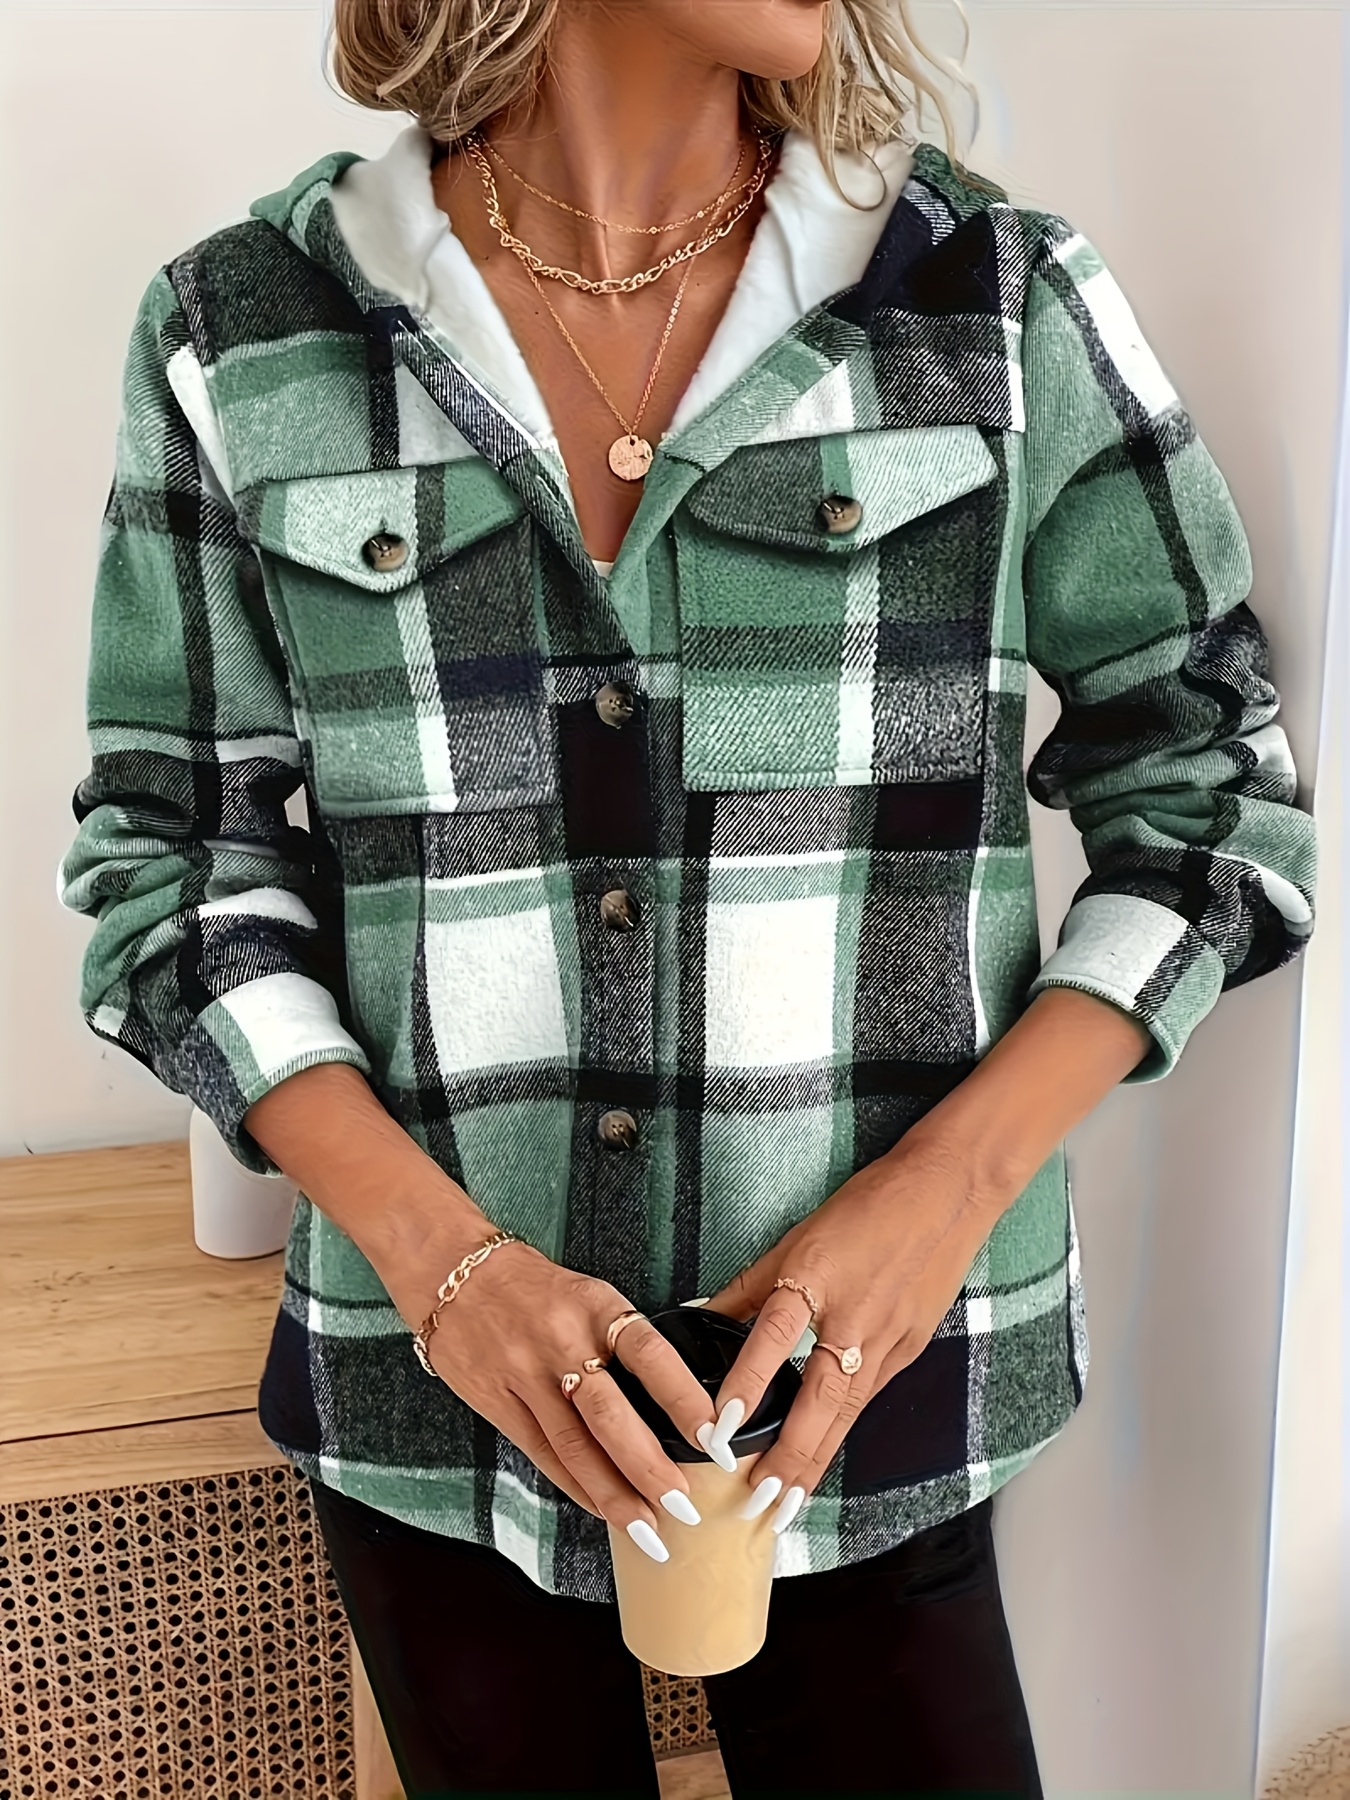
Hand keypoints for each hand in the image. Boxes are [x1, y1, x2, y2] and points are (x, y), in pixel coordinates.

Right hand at [386, 1239, 719, 1561]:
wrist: (453, 1271)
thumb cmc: (536, 1287)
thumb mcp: (589, 1296)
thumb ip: (624, 1342)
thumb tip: (679, 1405)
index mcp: (597, 1307)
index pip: (651, 1355)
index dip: (684, 1399)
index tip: (714, 1437)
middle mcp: (562, 1340)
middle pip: (610, 1415)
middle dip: (649, 1468)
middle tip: (685, 1506)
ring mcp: (525, 1374)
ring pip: (574, 1446)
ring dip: (614, 1494)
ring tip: (647, 1529)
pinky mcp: (496, 1401)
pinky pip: (542, 1454)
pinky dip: (575, 1487)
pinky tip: (602, 1509)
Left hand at [697, 1131, 998, 1534]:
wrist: (948, 1192)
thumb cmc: (869, 1205)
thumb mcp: (797, 1235)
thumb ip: (750, 1284)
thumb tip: (701, 1316)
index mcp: (818, 1276)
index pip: (775, 1337)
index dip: (748, 1383)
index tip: (721, 1427)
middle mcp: (854, 1316)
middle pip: (820, 1397)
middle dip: (789, 1455)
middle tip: (758, 1501)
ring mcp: (888, 1338)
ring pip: (846, 1412)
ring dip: (815, 1462)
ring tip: (785, 1506)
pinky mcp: (909, 1348)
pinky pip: (867, 1398)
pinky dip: (841, 1434)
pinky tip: (820, 1463)